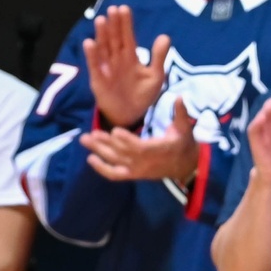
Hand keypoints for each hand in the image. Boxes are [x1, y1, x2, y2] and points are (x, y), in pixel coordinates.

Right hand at [82, 7, 168, 128]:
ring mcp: (106, 69)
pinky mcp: (98, 80)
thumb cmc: (142, 95)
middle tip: (113, 9)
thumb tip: (165, 36)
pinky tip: (90, 43)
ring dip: (101, 35)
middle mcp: (117, 60)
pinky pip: (95, 66)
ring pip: (103, 49)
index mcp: (131, 57)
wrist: (131, 115)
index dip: (125, 24)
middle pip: (114, 39)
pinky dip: (92, 55)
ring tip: (101, 20)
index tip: (124, 8)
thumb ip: (158, 57)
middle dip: (113, 25)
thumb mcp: (155, 76)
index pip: (127, 37)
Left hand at [82, 100, 200, 184]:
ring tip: (85, 140)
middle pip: (122, 154)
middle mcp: (144, 162)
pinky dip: (102, 168)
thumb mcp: (184, 128)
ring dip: (99, 151)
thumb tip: (178, 96)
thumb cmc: (183, 144)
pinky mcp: (133, 174)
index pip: (139, 147)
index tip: (115, 131)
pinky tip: (90, 159)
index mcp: (157, 149)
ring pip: (115, 161)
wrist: (186, 166)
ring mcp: (137, 169)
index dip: (127, 140)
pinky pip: (115, 174)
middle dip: (105, 144)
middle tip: (90, 134)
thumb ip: (181, 113)